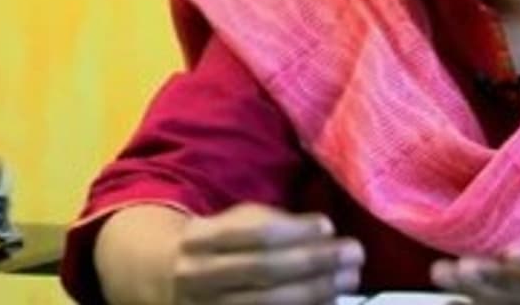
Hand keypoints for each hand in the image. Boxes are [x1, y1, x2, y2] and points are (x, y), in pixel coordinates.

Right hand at [171, 202, 364, 304]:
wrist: (165, 278)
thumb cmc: (217, 244)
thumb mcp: (233, 221)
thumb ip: (273, 222)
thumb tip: (324, 232)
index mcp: (200, 239)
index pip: (254, 233)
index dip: (295, 230)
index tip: (329, 225)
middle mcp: (197, 277)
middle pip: (265, 271)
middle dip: (316, 262)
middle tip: (354, 254)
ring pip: (268, 304)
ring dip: (317, 292)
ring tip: (350, 280)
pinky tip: (329, 302)